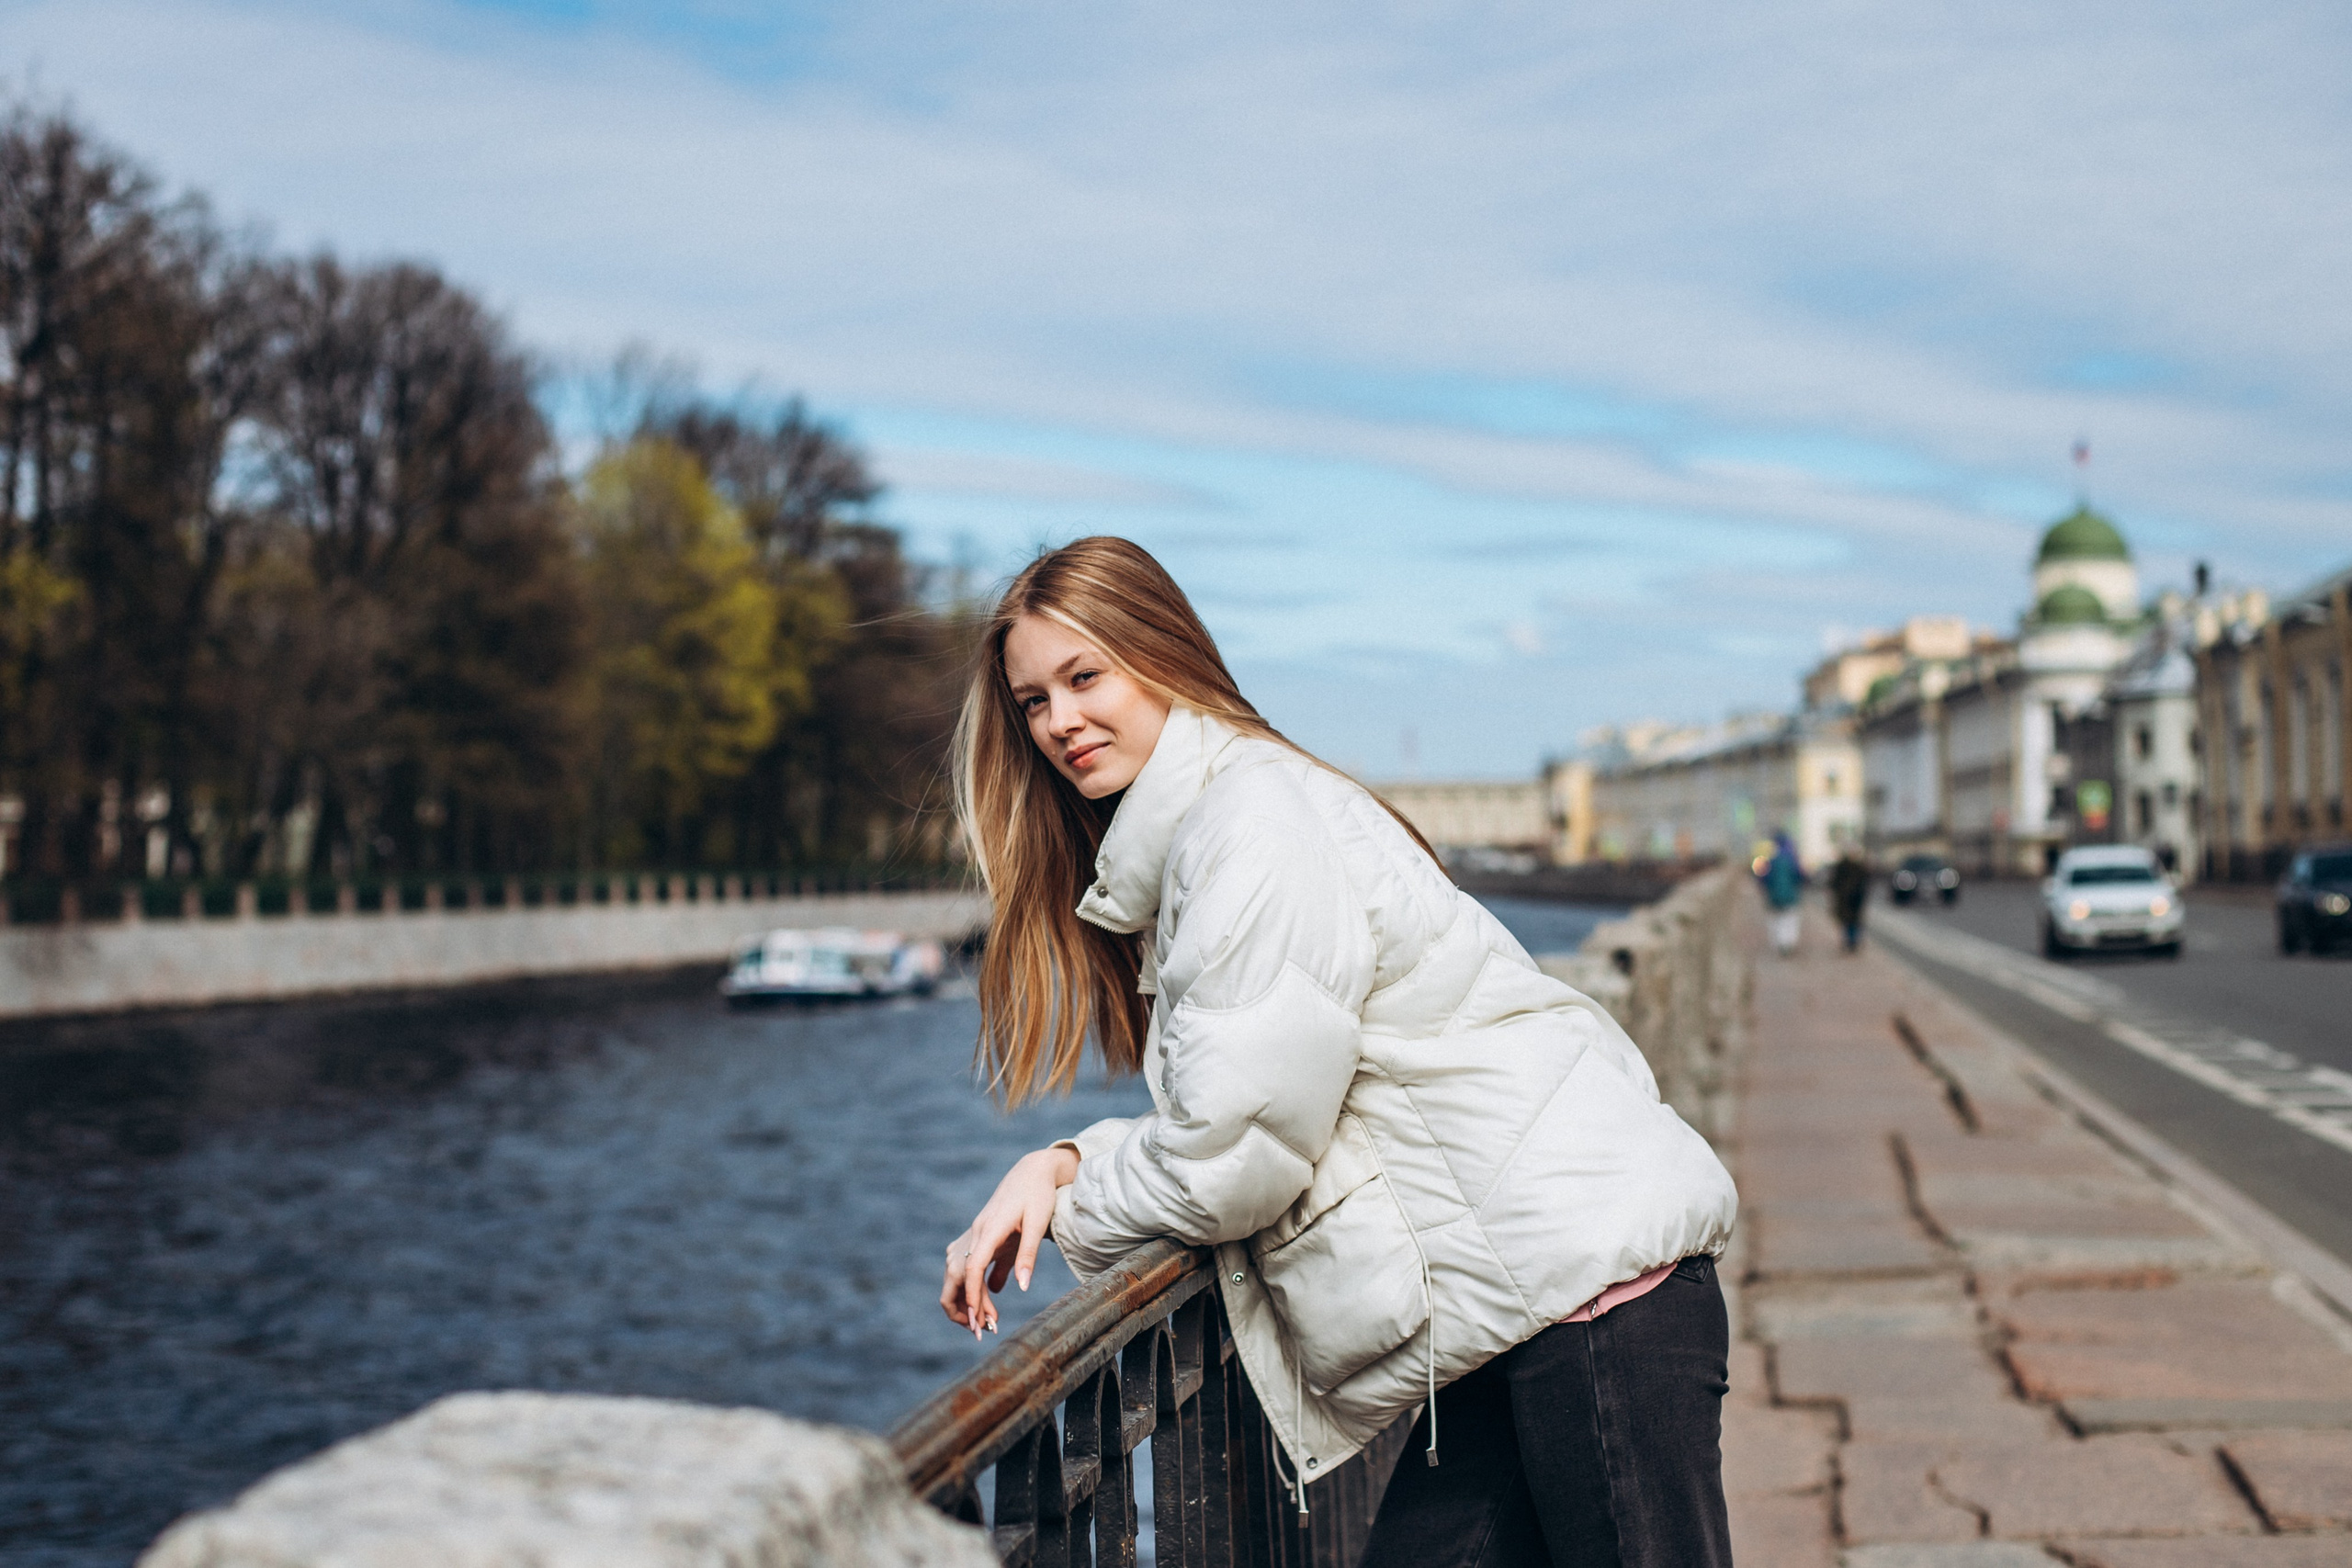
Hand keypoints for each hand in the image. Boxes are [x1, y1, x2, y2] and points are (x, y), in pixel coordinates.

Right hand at [941, 1145, 1078, 1338]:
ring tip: (990, 1320)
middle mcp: (974, 1233)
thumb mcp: (1038, 1223)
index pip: (971, 1269)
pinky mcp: (977, 1238)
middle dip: (962, 1307)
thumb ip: (1028, 1255)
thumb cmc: (1038, 1195)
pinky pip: (965, 1267)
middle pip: (955, 1276)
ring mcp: (972, 1235)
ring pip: (957, 1274)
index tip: (977, 1322)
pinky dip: (971, 1287)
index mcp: (988, 1230)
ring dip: (967, 1299)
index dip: (971, 1297)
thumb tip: (1022, 1288)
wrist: (1031, 1171)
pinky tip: (990, 1300)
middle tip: (983, 1331)